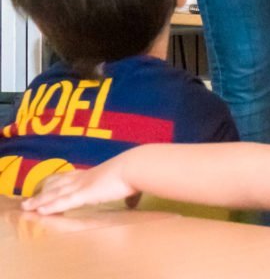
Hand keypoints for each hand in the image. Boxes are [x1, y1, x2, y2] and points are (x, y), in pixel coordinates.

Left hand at [22, 158, 137, 214]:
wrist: (136, 166)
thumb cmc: (135, 172)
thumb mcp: (130, 183)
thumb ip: (129, 193)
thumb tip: (134, 202)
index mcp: (97, 174)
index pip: (75, 177)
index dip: (62, 180)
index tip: (52, 182)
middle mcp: (86, 178)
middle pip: (60, 184)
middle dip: (45, 191)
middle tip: (31, 196)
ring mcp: (83, 185)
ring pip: (56, 194)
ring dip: (40, 200)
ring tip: (27, 205)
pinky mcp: (84, 194)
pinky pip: (63, 202)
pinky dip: (50, 206)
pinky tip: (39, 211)